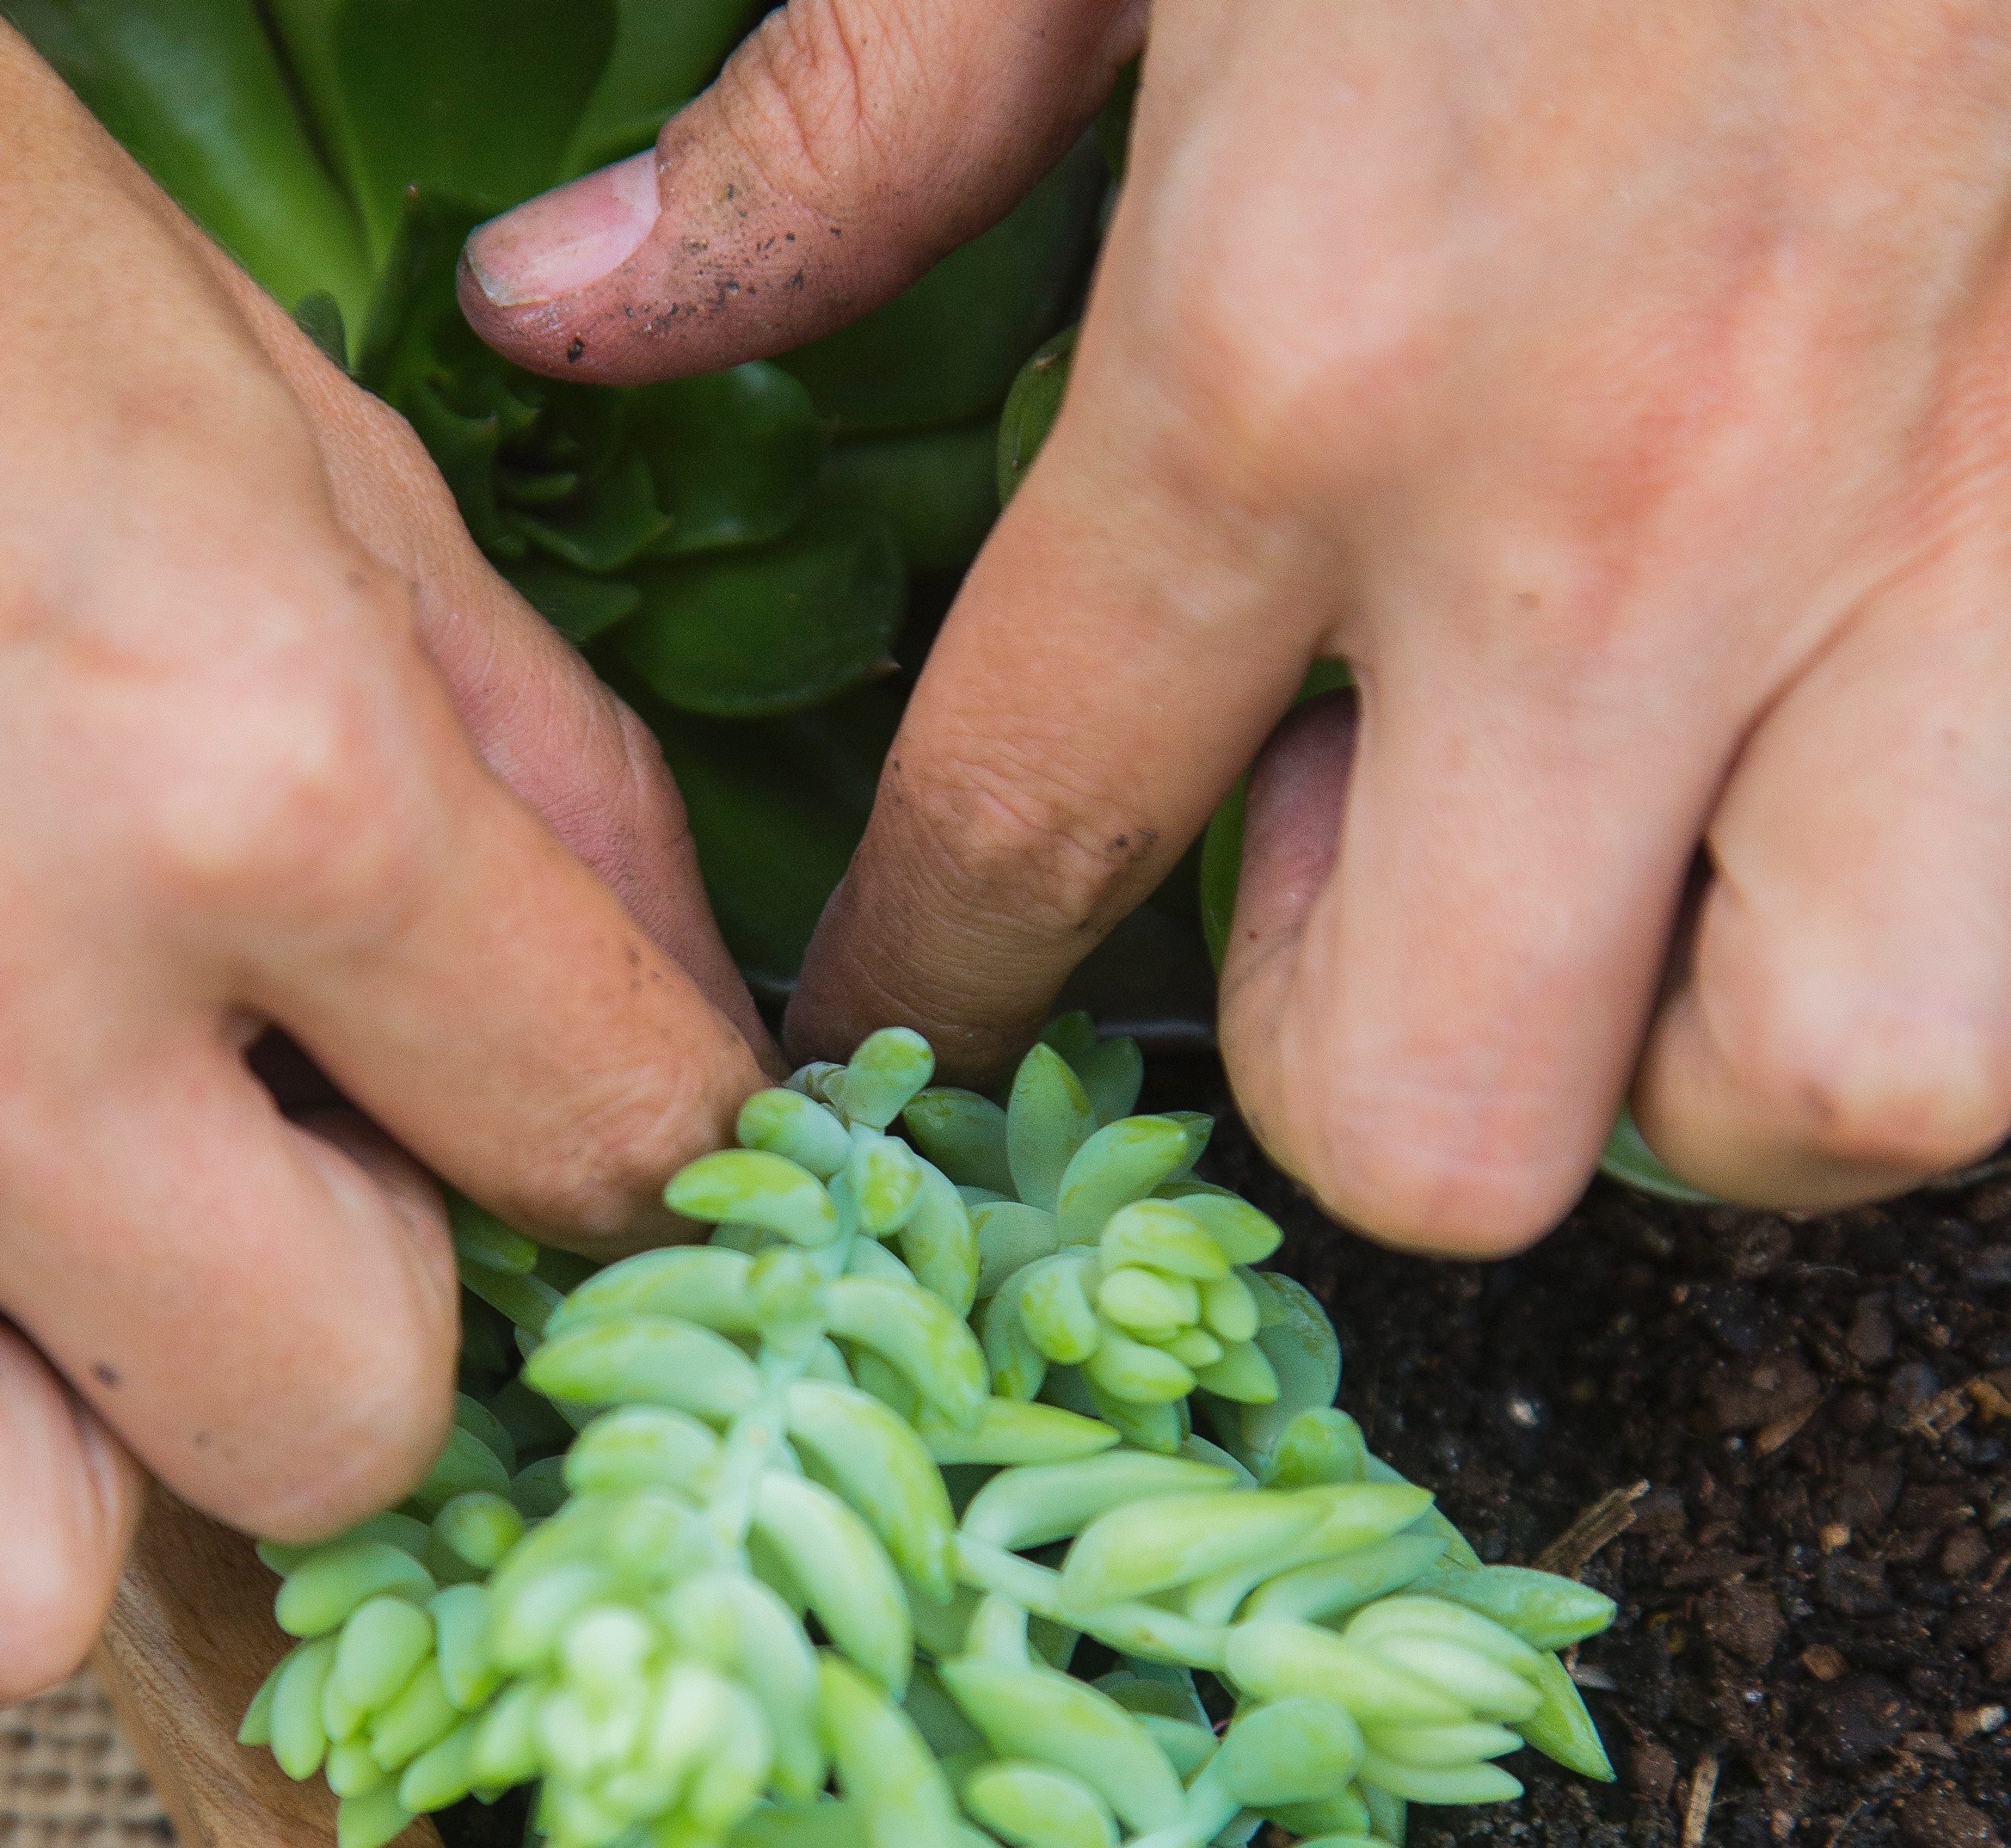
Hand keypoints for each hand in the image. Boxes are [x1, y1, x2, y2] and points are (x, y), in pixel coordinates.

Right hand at [0, 0, 765, 1706]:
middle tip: (316, 1169)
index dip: (660, 1175)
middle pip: (336, 1431)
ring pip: (22, 1581)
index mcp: (258, 759)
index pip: (603, 1139)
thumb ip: (544, 772)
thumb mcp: (304, 442)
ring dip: (119, 1441)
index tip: (621, 1163)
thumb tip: (688, 1018)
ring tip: (100, 1244)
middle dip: (371, 1323)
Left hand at [463, 0, 2010, 1244]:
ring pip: (1822, 1082)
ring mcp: (1926, 530)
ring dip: (1678, 1052)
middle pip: (1437, 1117)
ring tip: (1622, 867)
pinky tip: (1812, 779)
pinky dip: (1906, 934)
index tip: (909, 1038)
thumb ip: (843, 136)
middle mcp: (1601, 512)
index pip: (1026, 833)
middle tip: (1369, 878)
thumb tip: (566, 313)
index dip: (932, 991)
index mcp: (1286, 348)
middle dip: (1363, 1068)